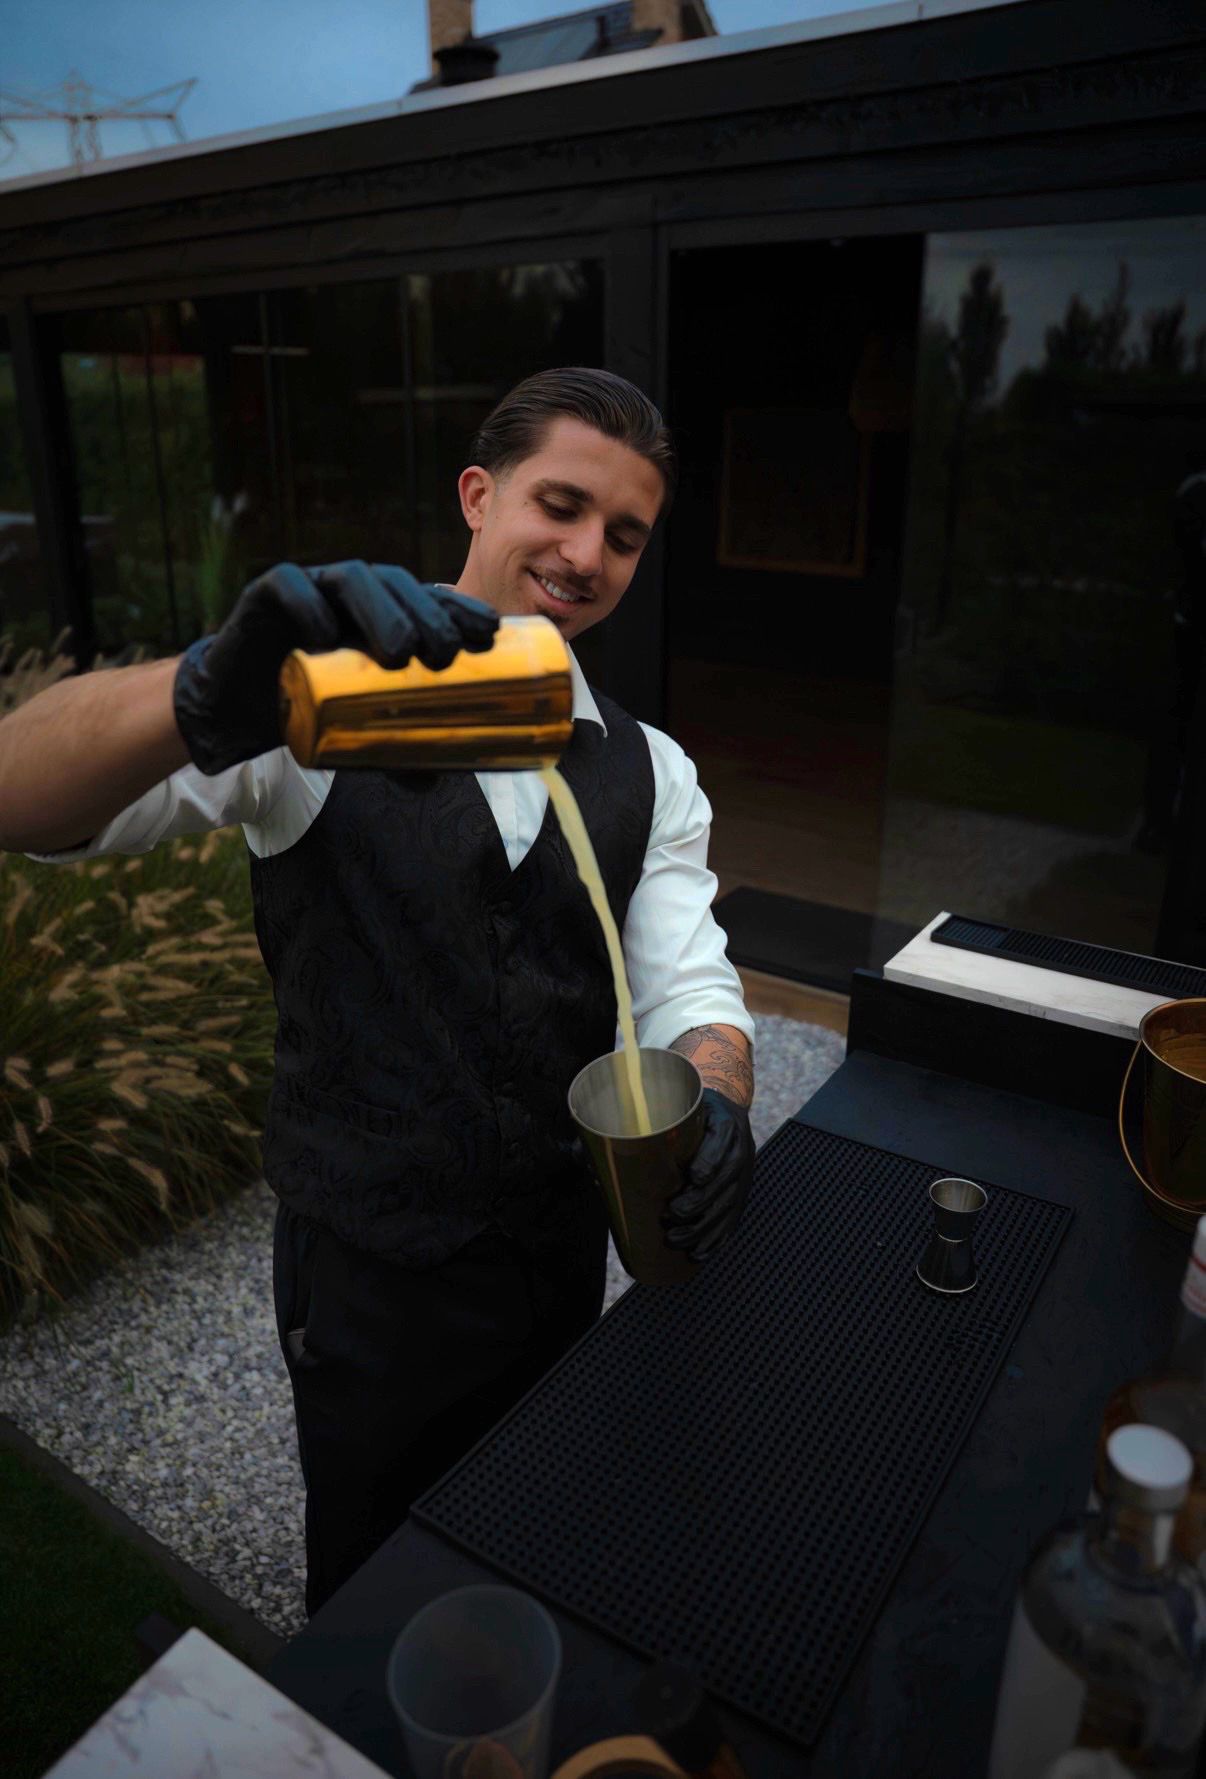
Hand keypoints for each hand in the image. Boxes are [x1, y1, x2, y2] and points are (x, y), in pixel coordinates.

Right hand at [173, 560, 498, 774]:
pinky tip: (326, 633)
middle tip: (445, 654)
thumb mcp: (358, 733)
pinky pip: (288, 586)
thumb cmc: (307, 709)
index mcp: (383, 613)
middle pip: (397, 586)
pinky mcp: (265, 596)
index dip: (460, 609)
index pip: (428, 599)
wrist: (236, 707)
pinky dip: (308, 605)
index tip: (490, 633)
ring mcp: (311, 588)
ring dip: (381, 608)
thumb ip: (394, 752)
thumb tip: (440, 778)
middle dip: (427, 613)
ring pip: (351, 579)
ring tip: (401, 652)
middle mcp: (352, 594)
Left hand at [662, 1087, 753, 1262]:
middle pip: (724, 1181)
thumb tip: (595, 1151)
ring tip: (676, 1239)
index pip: (721, 1143)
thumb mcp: (680, 1107)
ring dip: (703, 1228)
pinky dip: (716, 1238)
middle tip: (670, 1215)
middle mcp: (739, 1149)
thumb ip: (650, 1127)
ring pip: (727, 1206)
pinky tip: (699, 1251)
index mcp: (724, 1123)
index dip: (708, 1164)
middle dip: (698, 1203)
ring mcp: (744, 1174)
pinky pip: (732, 1219)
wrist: (728, 1107)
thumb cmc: (693, 1109)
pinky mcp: (741, 1192)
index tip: (692, 1179)